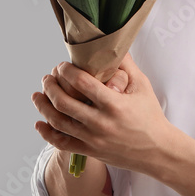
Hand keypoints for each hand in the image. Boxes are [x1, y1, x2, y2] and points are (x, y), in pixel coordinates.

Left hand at [32, 53, 174, 175]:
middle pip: (64, 102)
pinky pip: (61, 143)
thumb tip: (113, 44)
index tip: (61, 65)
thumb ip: (126, 65)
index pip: (82, 83)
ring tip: (37, 95)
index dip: (66, 71)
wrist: (157, 150)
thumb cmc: (150, 115)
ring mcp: (93, 139)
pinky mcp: (90, 151)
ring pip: (58, 122)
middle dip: (50, 86)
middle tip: (47, 77)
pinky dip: (46, 133)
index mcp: (114, 103)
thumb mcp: (142, 86)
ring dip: (43, 106)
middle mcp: (101, 122)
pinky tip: (39, 123)